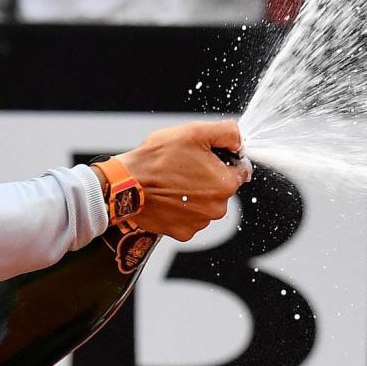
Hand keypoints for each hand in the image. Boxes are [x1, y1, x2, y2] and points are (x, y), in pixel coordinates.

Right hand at [115, 120, 253, 241]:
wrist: (126, 184)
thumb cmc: (157, 159)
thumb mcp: (194, 132)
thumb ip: (226, 132)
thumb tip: (239, 139)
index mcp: (225, 184)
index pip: (239, 170)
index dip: (224, 160)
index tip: (207, 157)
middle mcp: (217, 208)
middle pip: (221, 189)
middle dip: (208, 178)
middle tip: (184, 167)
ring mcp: (199, 223)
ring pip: (205, 205)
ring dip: (194, 195)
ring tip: (173, 182)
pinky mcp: (182, 233)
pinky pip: (189, 219)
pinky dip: (181, 209)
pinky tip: (168, 197)